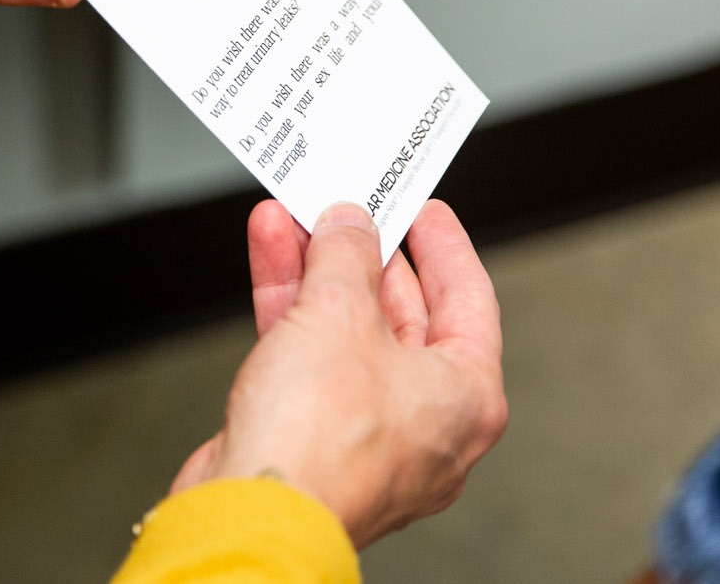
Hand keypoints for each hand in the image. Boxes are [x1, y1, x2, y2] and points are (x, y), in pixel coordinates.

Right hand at [169, 200, 506, 548]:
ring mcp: (368, 435)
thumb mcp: (341, 312)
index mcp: (467, 398)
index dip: (442, 245)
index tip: (422, 209)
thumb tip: (348, 226)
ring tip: (293, 216)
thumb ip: (347, 255)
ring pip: (347, 332)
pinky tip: (271, 255)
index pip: (469, 299)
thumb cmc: (319, 443)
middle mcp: (426, 423)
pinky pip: (311, 357)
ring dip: (317, 271)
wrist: (250, 513)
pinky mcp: (313, 439)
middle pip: (402, 314)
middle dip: (364, 253)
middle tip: (346, 207)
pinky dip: (291, 307)